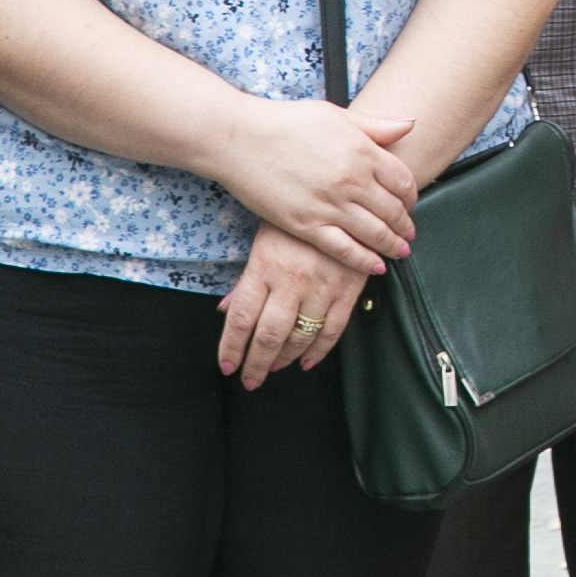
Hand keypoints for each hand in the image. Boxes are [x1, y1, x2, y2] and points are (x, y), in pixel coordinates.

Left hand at [216, 223, 361, 384]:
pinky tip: (307, 362)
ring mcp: (323, 286)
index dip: (232, 347)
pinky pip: (334, 329)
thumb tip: (226, 311)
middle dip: (256, 363)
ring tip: (273, 368)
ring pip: (301, 336)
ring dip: (284, 359)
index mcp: (265, 266)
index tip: (227, 366)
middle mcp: (292, 280)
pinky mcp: (349, 289)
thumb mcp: (262, 240)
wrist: (342, 196)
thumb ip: (246, 279)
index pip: (242, 318)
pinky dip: (319, 351)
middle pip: (269, 335)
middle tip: (249, 380)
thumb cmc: (294, 220)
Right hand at [219, 99, 421, 272]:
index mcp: (362, 151)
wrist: (240, 138)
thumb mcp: (336, 115)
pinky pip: (344, 250)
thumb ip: (375, 125)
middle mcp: (351, 180)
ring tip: (399, 251)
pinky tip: (375, 266)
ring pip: (374, 234)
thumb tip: (411, 122)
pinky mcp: (306, 225)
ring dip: (392, 245)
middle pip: (393, 211)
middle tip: (408, 233)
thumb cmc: (286, 121)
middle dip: (405, 225)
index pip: (404, 181)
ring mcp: (329, 205)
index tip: (410, 204)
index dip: (411, 196)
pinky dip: (364, 260)